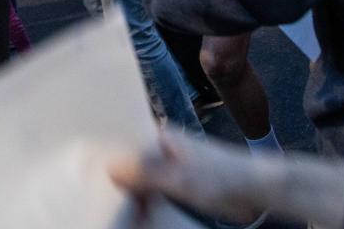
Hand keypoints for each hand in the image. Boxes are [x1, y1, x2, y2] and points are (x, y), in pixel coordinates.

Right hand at [109, 129, 267, 225]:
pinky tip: (133, 207)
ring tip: (110, 199)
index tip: (88, 166)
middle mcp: (163, 147)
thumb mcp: (178, 178)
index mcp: (161, 136)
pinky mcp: (178, 182)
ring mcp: (171, 165)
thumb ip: (144, 172)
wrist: (254, 189)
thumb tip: (109, 166)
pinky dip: (143, 197)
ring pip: (141, 176)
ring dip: (130, 188)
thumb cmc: (219, 177)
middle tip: (95, 188)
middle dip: (116, 174)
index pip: (125, 140)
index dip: (107, 154)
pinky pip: (152, 188)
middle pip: (130, 159)